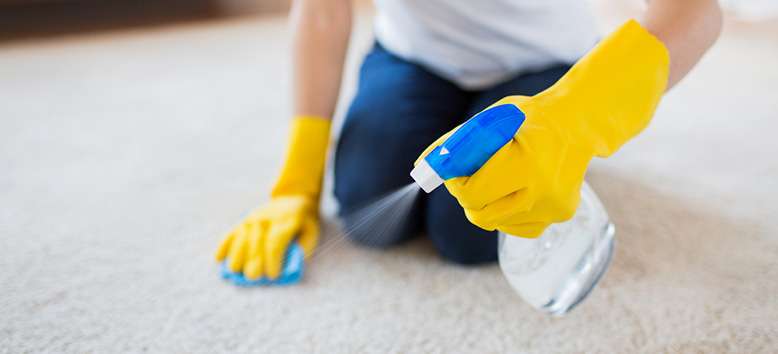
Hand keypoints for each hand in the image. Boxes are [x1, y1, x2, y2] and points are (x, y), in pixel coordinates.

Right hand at [216, 195, 317, 279]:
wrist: (294, 198)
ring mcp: (253, 217)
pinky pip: (231, 232)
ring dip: (236, 255)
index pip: (275, 241)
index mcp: (286, 221)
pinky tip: (218, 258)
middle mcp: (267, 218)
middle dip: (254, 261)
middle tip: (254, 277)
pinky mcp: (244, 220)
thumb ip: (302, 250)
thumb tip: (288, 268)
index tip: (273, 275)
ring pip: (240, 237)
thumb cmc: (304, 222)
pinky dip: (223, 245)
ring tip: (235, 270)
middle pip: (256, 241)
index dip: (272, 259)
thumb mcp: (312, 232)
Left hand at [421, 20, 668, 237]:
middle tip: (472, 174)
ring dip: (485, 203)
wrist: (578, 123)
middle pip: (479, 214)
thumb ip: (453, 144)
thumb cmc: (527, 118)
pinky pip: (516, 227)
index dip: (455, 183)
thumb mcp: (489, 121)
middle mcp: (543, 190)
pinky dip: (506, 212)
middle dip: (467, 195)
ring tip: (498, 177)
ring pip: (495, 222)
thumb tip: (420, 169)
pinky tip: (517, 189)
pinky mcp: (560, 215)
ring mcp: (554, 207)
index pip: (470, 194)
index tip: (455, 169)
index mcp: (526, 163)